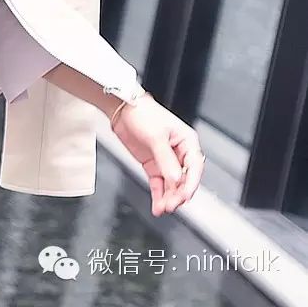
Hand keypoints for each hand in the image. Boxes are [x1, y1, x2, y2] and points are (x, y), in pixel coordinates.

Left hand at [110, 93, 205, 216]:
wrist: (121, 109)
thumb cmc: (142, 113)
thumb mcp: (155, 136)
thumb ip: (165, 159)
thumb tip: (175, 179)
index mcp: (187, 141)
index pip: (195, 166)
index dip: (191, 183)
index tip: (185, 195)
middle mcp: (179, 152)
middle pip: (184, 179)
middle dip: (178, 193)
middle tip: (170, 205)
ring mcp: (166, 160)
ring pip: (172, 184)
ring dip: (168, 197)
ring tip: (162, 208)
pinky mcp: (153, 165)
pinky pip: (159, 184)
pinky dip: (158, 195)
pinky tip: (157, 206)